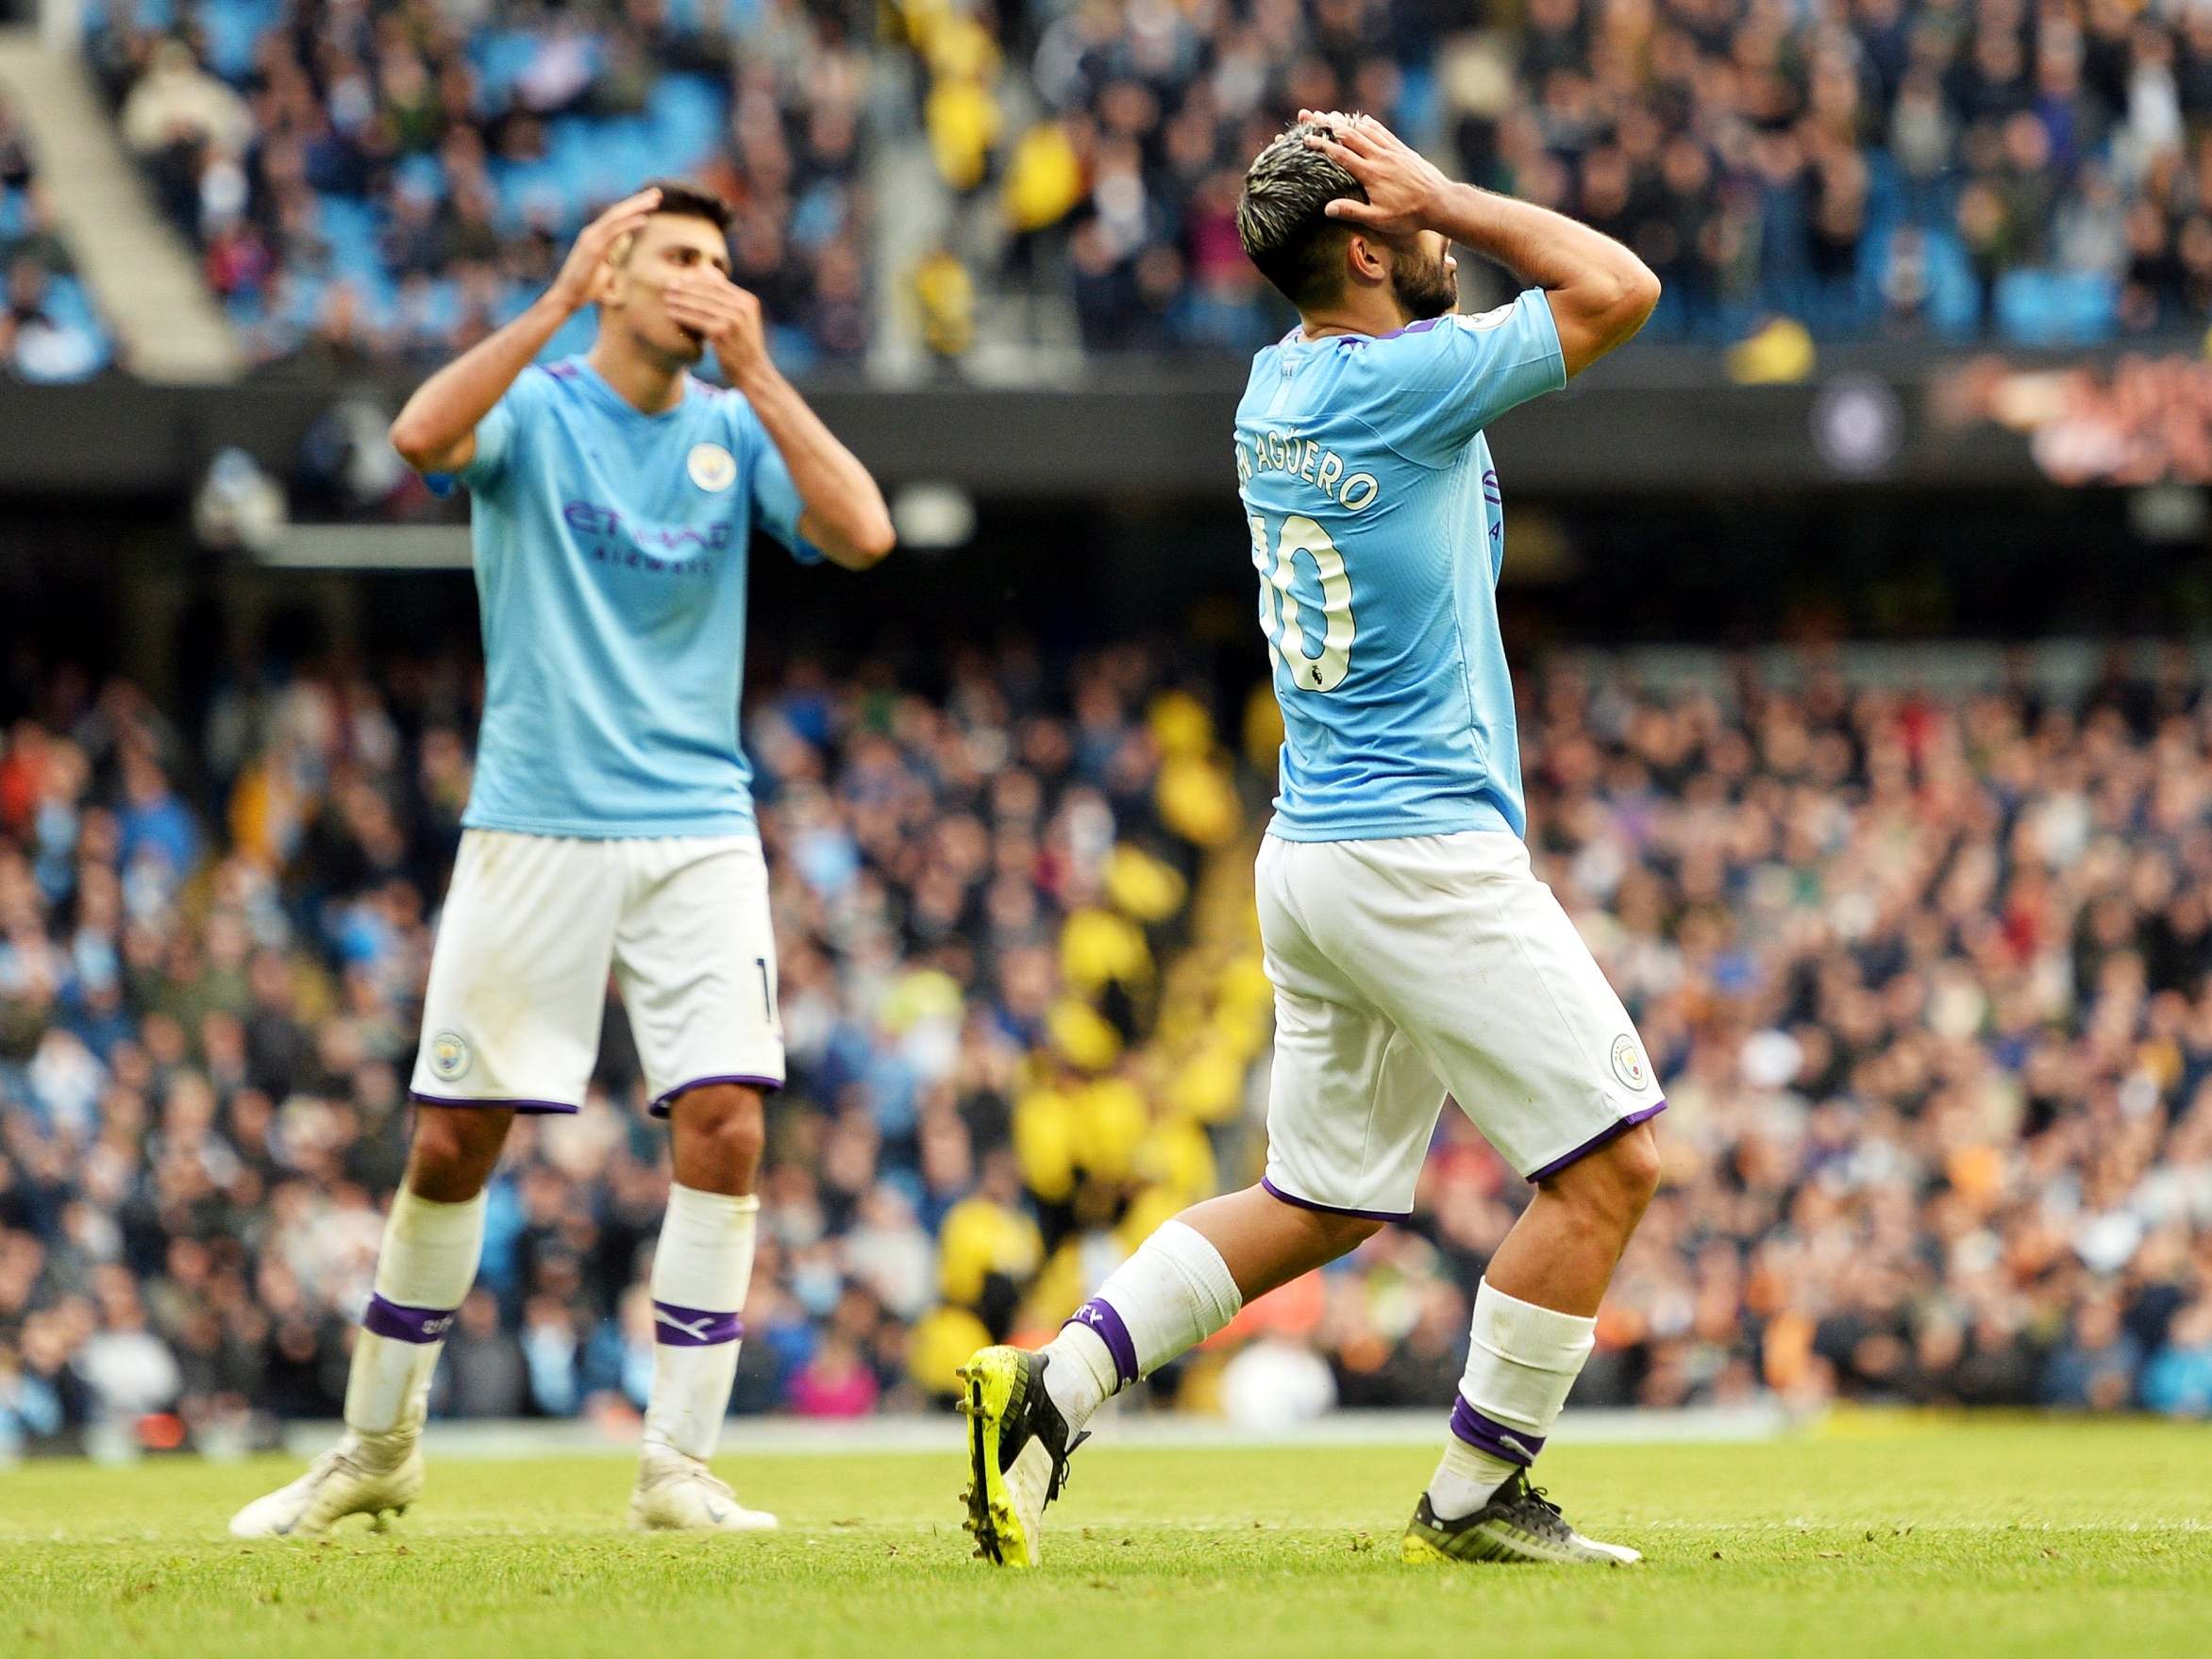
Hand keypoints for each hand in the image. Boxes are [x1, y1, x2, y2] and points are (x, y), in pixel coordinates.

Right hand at [547, 187, 662, 313]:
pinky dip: (629, 224)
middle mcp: (593, 232)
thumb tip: (615, 258)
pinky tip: (644, 220)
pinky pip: (613, 232)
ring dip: (637, 207)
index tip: (653, 201)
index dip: (634, 207)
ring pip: (617, 217)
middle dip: (639, 201)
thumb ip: (609, 258)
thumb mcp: (603, 269)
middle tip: (658, 192)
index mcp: (596, 236)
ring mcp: (591, 238)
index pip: (617, 216)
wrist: (567, 297)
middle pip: (618, 211)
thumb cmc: (585, 287)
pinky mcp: (593, 249)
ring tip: (655, 200)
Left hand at [663, 270, 770, 382]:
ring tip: (666, 299)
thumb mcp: (742, 321)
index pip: (718, 284)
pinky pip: (696, 319)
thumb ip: (730, 303)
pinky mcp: (721, 331)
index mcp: (748, 301)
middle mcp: (742, 307)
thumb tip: (710, 279)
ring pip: (700, 305)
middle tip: (668, 286)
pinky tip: (670, 314)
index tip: (681, 279)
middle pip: (708, 292)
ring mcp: (733, 319)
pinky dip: (682, 315)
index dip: (697, 280)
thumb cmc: (743, 347)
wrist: (753, 372)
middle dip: (686, 288)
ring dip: (680, 300)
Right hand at [1298, 110, 1452, 237]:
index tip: (1306, 139)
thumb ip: (1353, 212)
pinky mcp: (1403, 151)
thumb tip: (1327, 209)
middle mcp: (1380, 157)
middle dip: (1330, 127)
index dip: (1322, 145)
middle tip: (1314, 118)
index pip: (1340, 156)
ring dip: (1349, 123)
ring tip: (1333, 116)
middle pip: (1350, 137)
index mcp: (1370, 174)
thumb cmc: (1409, 215)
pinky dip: (1372, 125)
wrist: (1439, 203)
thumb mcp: (1378, 219)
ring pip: (1366, 132)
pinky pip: (1384, 133)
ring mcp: (1392, 152)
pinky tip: (1364, 120)